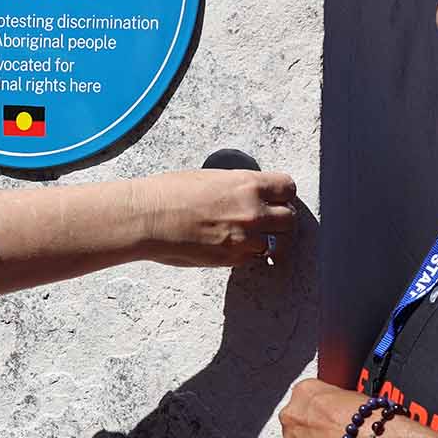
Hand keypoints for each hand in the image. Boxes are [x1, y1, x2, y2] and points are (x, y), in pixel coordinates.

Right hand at [136, 169, 296, 267]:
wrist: (147, 218)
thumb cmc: (168, 193)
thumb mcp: (210, 177)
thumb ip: (237, 188)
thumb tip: (249, 195)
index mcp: (247, 185)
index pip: (288, 188)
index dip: (283, 194)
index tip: (278, 199)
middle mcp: (252, 212)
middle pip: (290, 219)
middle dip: (281, 220)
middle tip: (270, 221)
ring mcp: (244, 239)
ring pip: (275, 244)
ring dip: (266, 241)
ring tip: (249, 237)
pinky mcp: (232, 259)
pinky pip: (254, 259)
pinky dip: (249, 255)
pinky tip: (234, 247)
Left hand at [277, 378, 364, 437]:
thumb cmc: (366, 420)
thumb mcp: (347, 396)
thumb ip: (330, 402)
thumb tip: (332, 410)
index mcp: (303, 392)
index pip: (304, 401)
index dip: (318, 412)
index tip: (326, 419)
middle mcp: (291, 415)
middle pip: (297, 424)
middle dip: (311, 432)